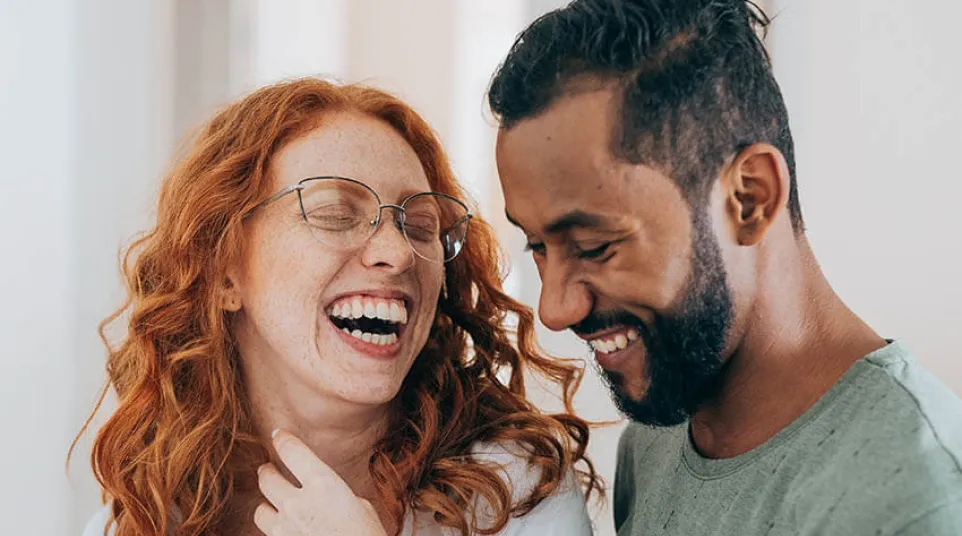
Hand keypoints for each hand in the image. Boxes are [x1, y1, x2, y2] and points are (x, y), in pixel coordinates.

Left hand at [254, 429, 388, 535]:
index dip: (282, 440)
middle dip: (267, 472)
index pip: (293, 451)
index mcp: (324, 485)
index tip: (278, 435)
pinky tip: (285, 530)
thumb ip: (335, 497)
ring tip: (274, 505)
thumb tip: (323, 497)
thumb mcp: (361, 509)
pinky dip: (274, 531)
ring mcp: (284, 530)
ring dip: (267, 506)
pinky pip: (267, 535)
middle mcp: (299, 503)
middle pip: (267, 478)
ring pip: (260, 509)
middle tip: (269, 470)